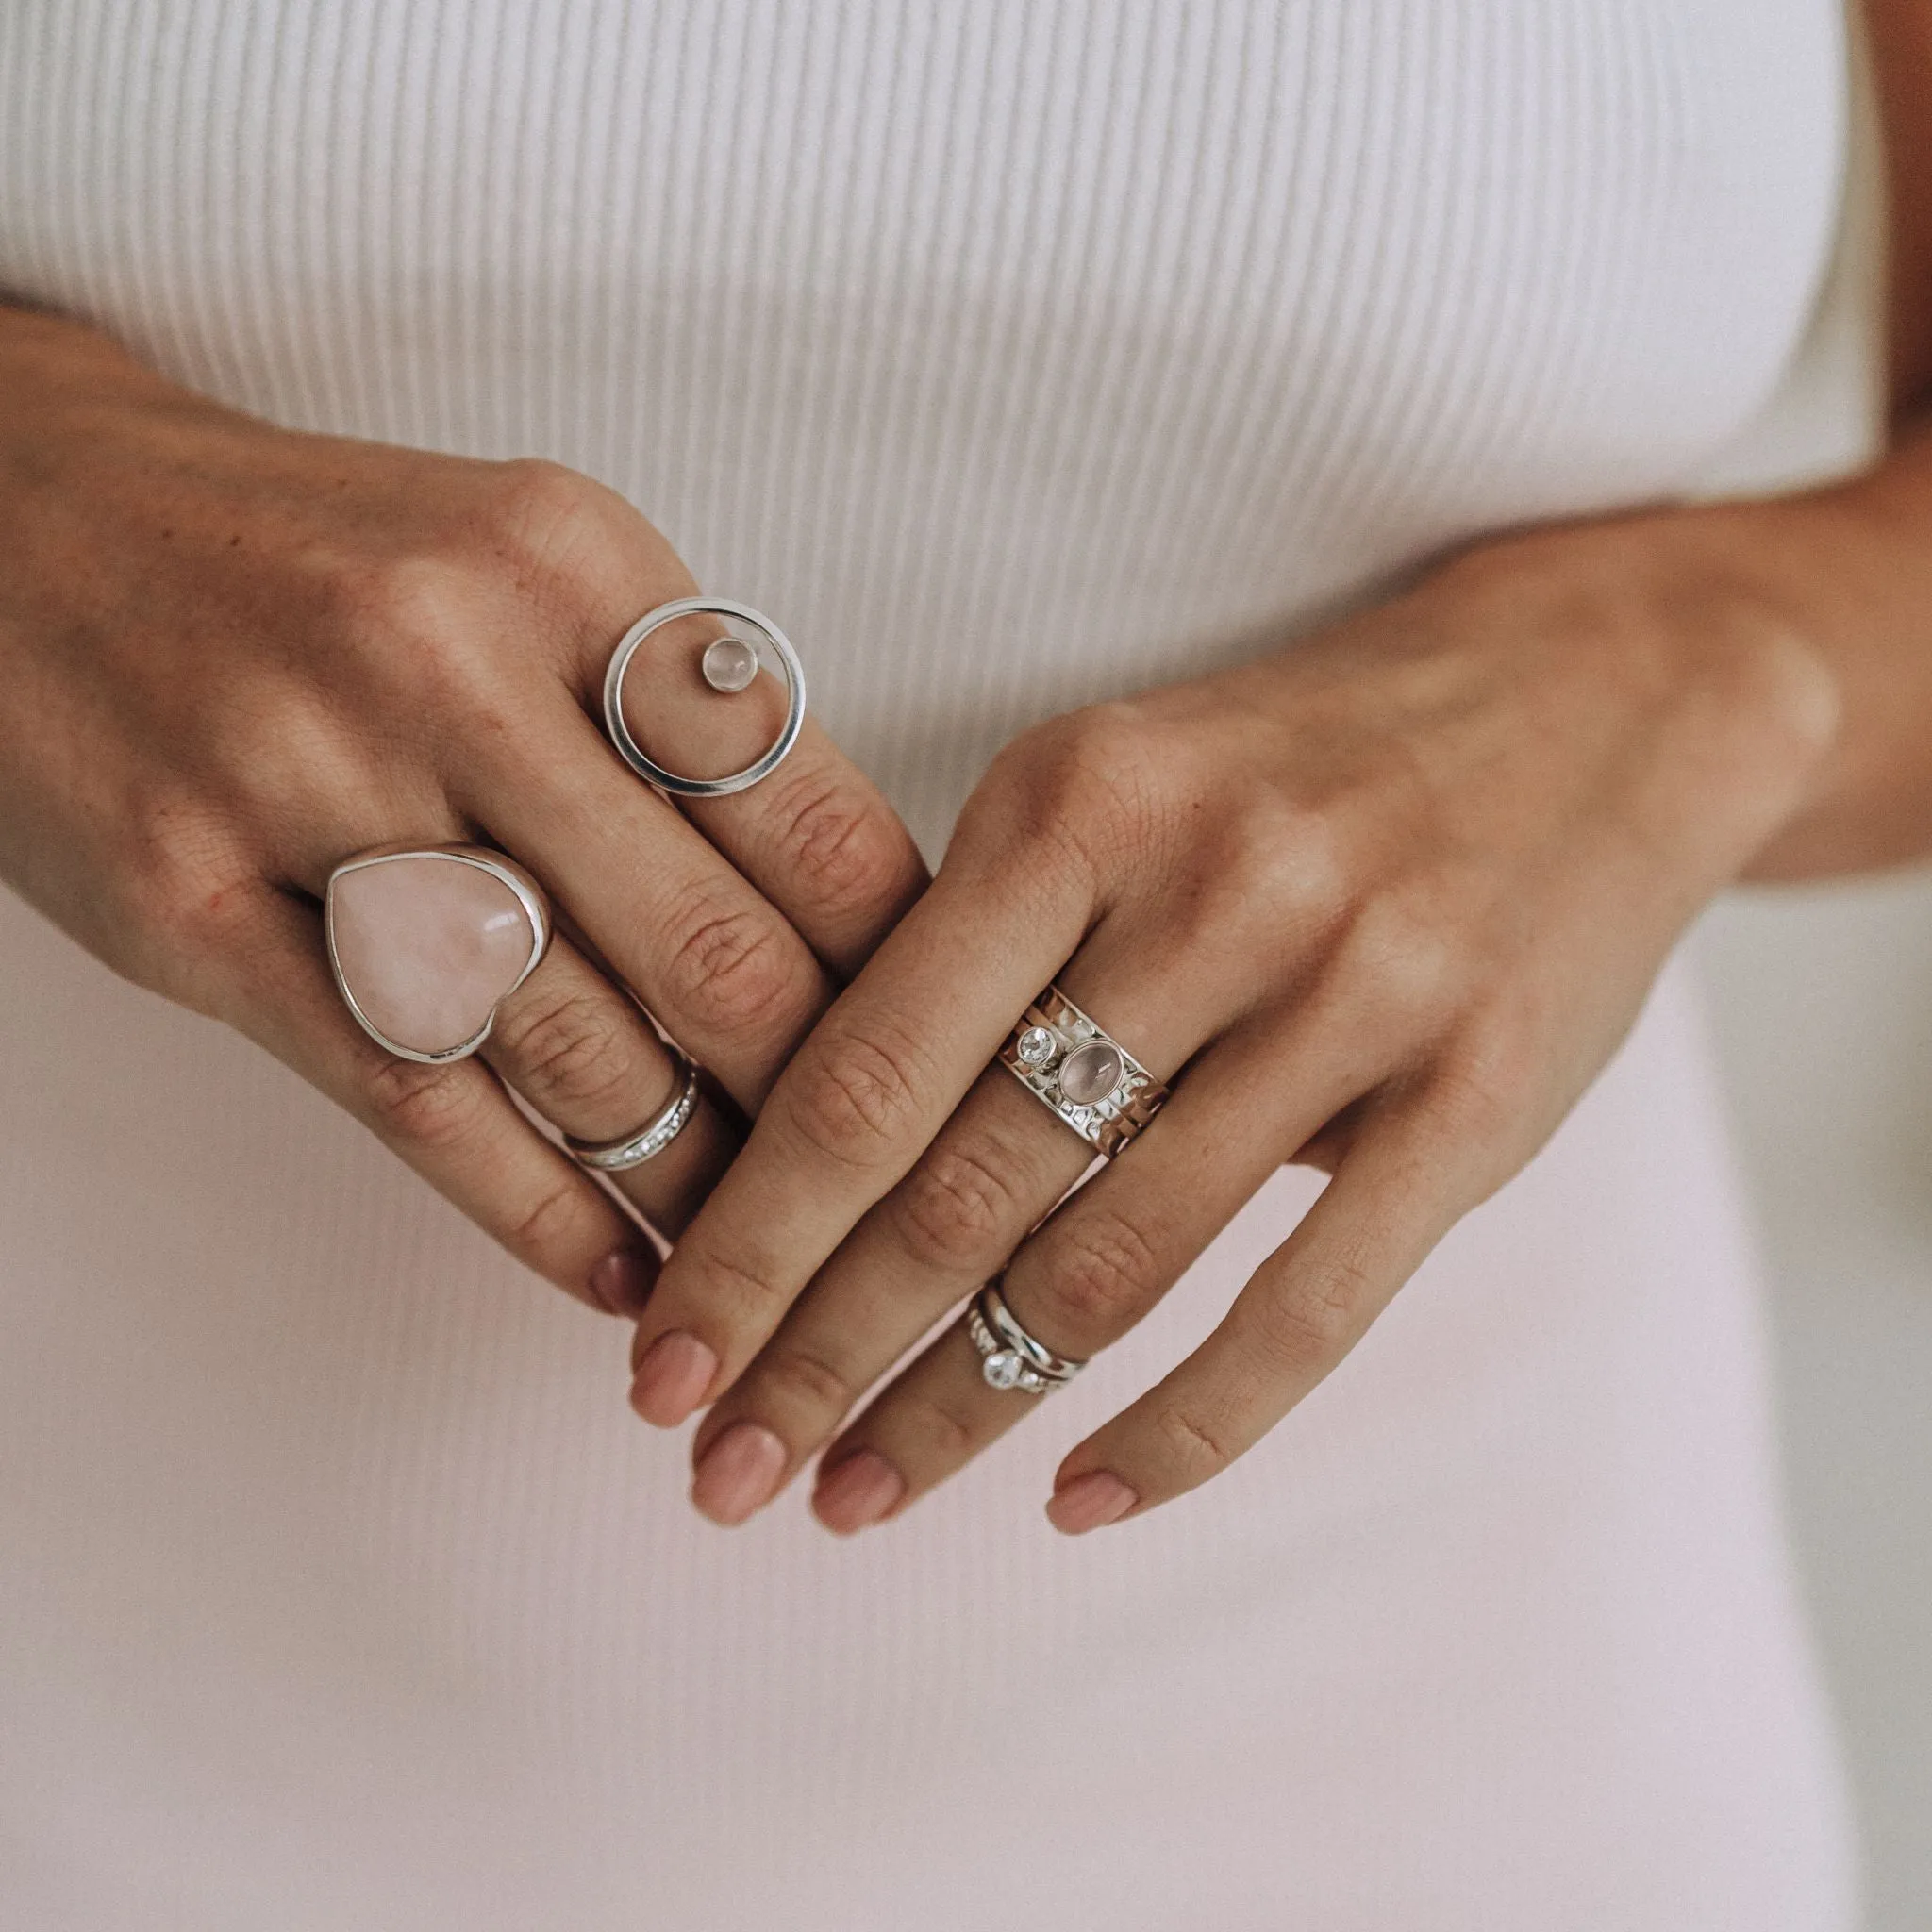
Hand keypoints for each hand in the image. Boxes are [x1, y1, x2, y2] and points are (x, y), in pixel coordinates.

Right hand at [0, 309, 923, 1314]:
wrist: (34, 515)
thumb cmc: (326, 561)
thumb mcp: (525, 568)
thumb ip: (676, 723)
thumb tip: (853, 917)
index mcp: (573, 566)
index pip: (808, 808)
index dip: (905, 963)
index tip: (955, 1056)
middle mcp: (452, 666)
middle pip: (710, 945)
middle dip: (822, 1102)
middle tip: (888, 1195)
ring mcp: (309, 788)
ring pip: (568, 1046)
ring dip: (694, 1186)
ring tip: (769, 1267)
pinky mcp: (194, 908)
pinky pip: (412, 1100)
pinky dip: (538, 1211)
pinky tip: (620, 1275)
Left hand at [632, 516, 1837, 1528]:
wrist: (1591, 696)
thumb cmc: (1298, 762)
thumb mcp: (1116, 785)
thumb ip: (983, 949)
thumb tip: (807, 1163)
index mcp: (1077, 798)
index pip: (865, 1068)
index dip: (748, 1242)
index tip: (658, 1369)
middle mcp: (1210, 890)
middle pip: (964, 1185)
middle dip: (821, 1352)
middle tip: (720, 1474)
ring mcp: (1359, 993)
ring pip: (1113, 1263)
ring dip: (964, 1407)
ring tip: (863, 1494)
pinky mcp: (1480, 1095)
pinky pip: (1304, 1308)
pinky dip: (1182, 1429)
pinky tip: (1079, 1500)